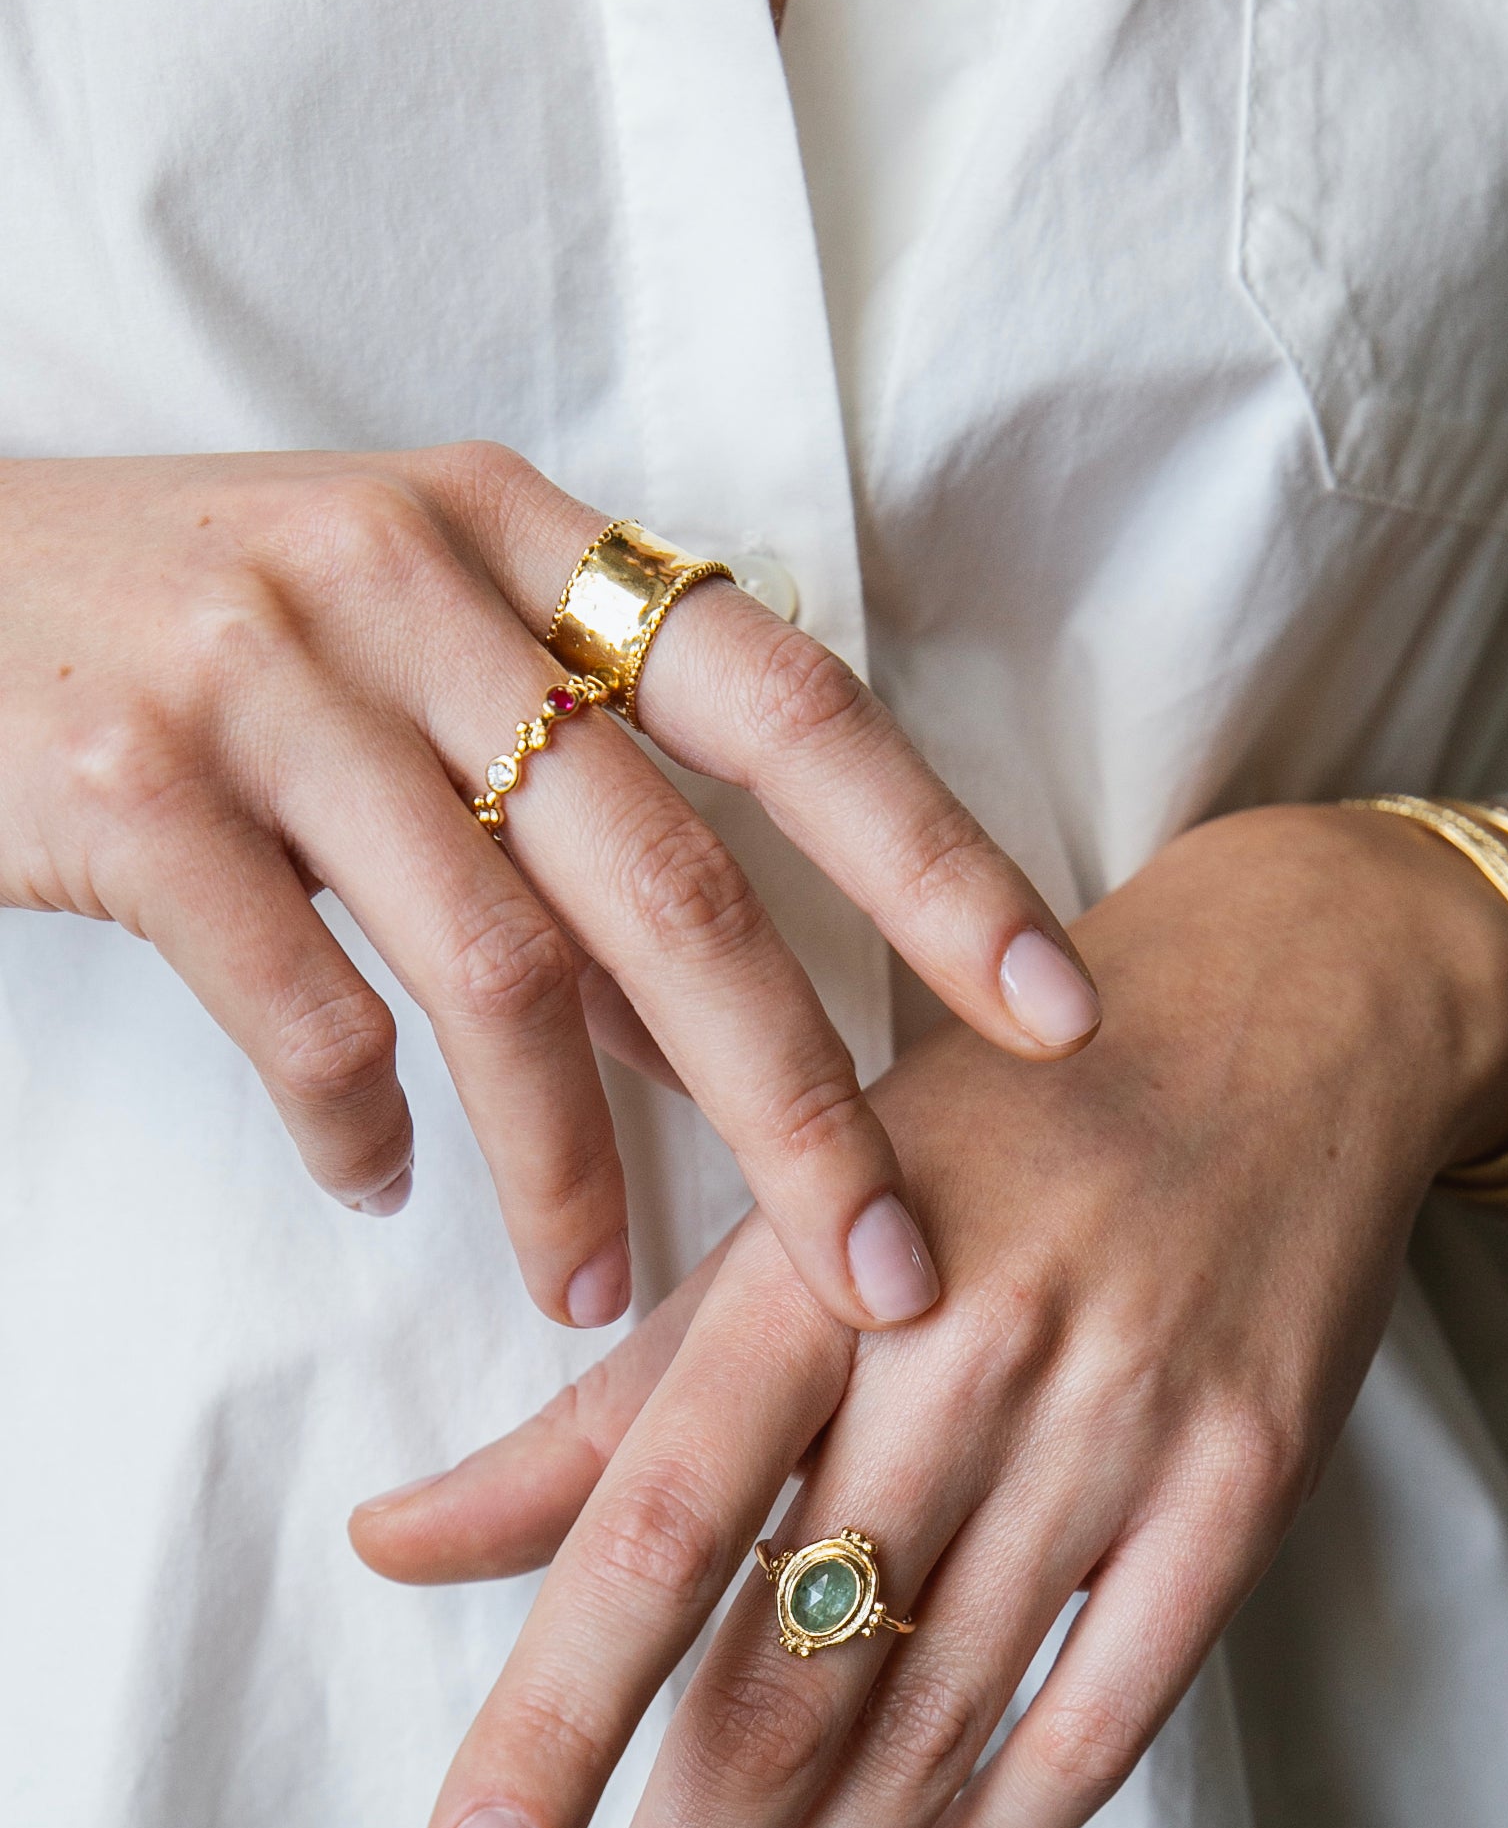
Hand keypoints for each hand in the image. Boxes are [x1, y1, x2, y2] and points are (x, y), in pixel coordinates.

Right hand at [2, 446, 1097, 1327]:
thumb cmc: (219, 636)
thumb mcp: (421, 651)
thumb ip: (580, 811)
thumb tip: (727, 1045)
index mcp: (530, 542)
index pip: (787, 706)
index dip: (935, 862)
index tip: (1055, 1010)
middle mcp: (418, 582)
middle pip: (668, 873)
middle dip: (797, 1092)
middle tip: (884, 1261)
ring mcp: (268, 673)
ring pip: (492, 965)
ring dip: (568, 1161)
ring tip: (600, 1286)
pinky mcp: (131, 779)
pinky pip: (294, 1003)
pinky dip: (359, 1123)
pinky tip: (382, 1187)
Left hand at [356, 801, 1507, 1827]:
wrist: (1283, 1015)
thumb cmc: (987, 1129)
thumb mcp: (787, 1221)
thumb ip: (603, 1402)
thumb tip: (395, 1545)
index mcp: (817, 1261)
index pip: (653, 1522)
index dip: (556, 1718)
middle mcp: (968, 1342)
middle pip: (799, 1663)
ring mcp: (1122, 1415)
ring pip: (946, 1714)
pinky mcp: (1246, 1477)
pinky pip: (1113, 1702)